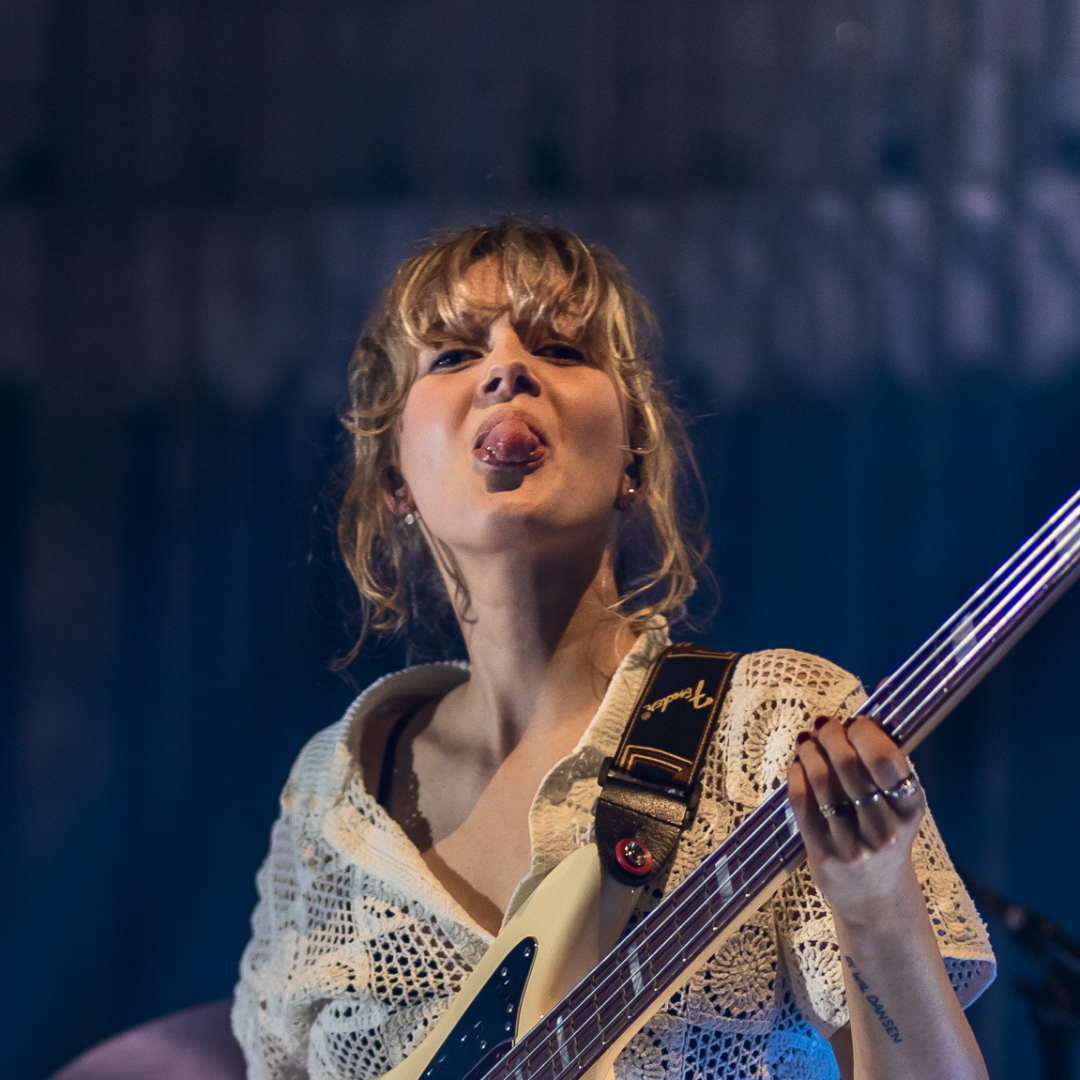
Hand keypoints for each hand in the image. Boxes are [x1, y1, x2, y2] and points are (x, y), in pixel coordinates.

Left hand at [786, 714, 926, 927]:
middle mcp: (885, 829)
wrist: (877, 899)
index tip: (855, 722)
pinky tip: (797, 764)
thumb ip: (885, 759)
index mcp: (910, 808)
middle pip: (848, 766)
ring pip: (821, 781)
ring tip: (808, 740)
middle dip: (831, 736)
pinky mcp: (824, 854)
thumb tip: (874, 693)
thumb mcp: (899, 803)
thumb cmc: (885, 834)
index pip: (885, 761)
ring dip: (809, 752)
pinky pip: (802, 803)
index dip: (864, 733)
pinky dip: (796, 775)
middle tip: (825, 726)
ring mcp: (853, 844)